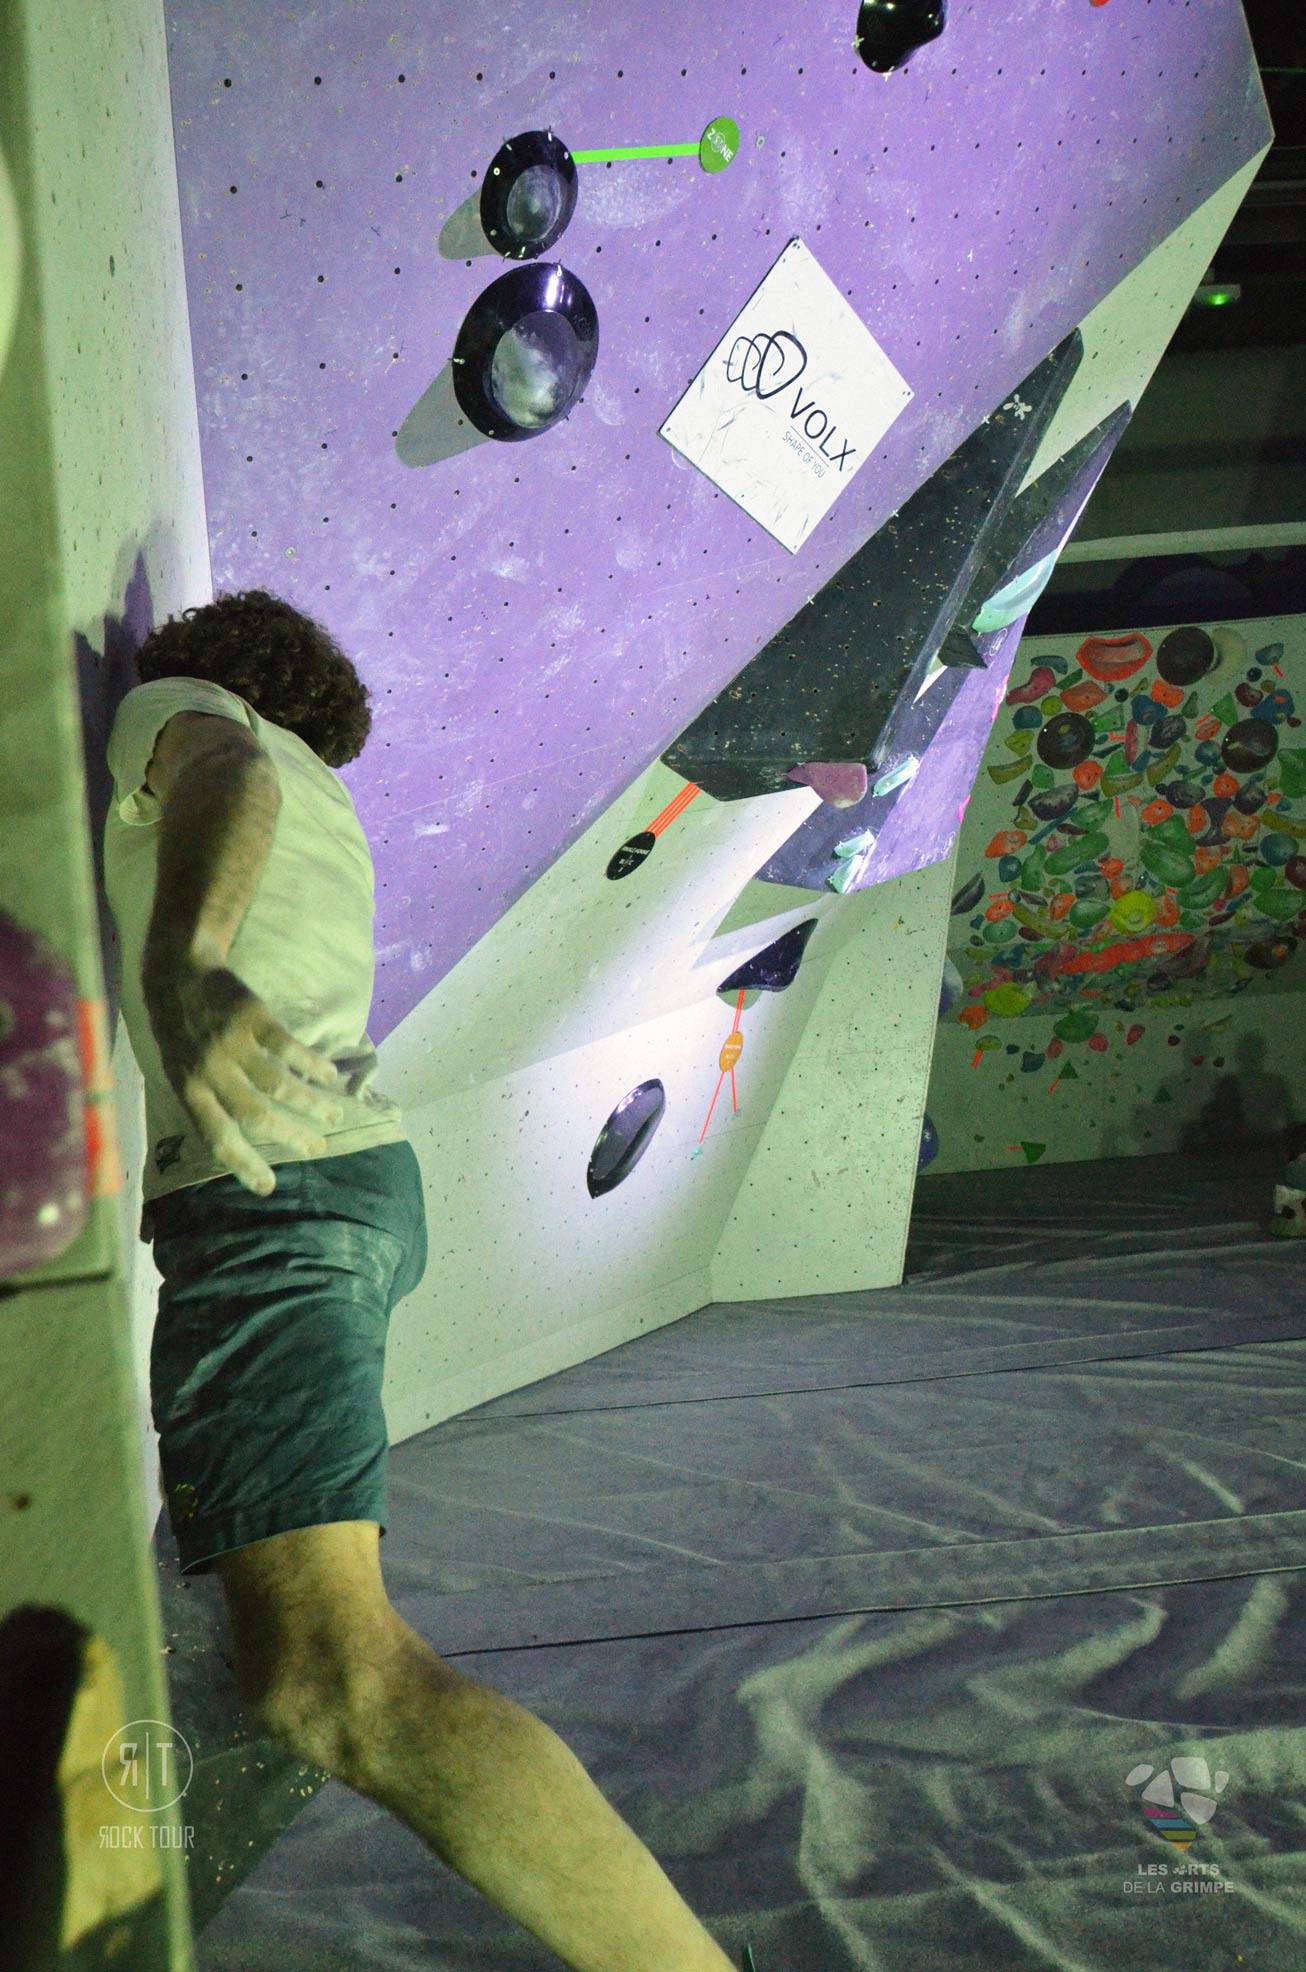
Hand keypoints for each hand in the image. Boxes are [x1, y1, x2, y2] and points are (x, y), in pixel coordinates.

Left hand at [142, 958, 344, 1196]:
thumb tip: (234, 1144)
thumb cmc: (180, 1032)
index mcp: (188, 1091)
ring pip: (278, 1085)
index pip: (217, 1137)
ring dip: (311, 1104)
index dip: (243, 1165)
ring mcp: (231, 1043)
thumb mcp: (178, 1072)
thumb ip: (204, 1103)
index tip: (269, 1187)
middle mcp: (209, 1071)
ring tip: (333, 1115)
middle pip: (256, 1115)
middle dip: (291, 1137)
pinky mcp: (252, 1016)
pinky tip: (329, 1075)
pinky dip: (313, 1065)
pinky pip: (289, 1048)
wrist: (177, 973)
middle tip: (317, 1148)